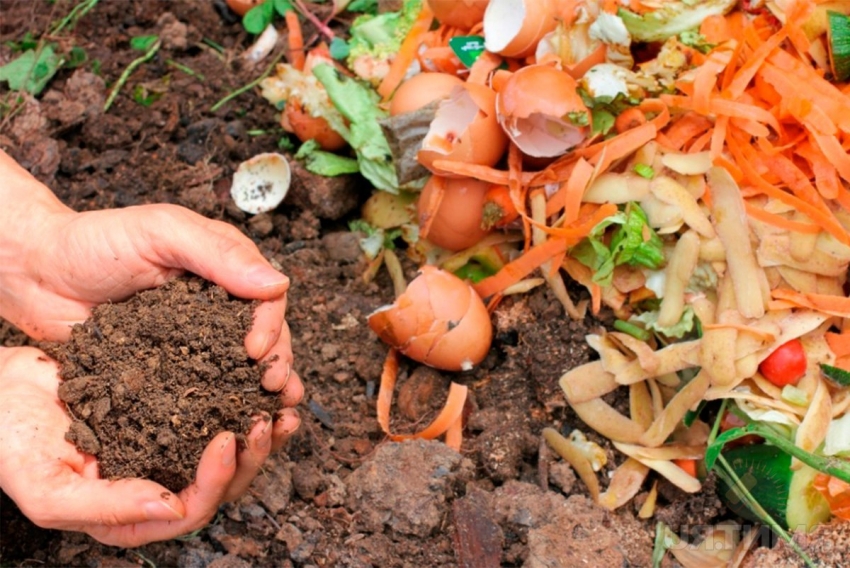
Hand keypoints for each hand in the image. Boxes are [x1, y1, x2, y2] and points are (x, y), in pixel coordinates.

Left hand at [0, 150, 301, 400]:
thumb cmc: (95, 242)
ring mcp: (194, 341)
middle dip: (277, 364)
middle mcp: (217, 307)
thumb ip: (220, 254)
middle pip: (264, 338)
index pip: (267, 300)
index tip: (257, 352)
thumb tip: (279, 284)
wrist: (36, 275)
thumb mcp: (161, 233)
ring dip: (260, 393)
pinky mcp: (169, 371)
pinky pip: (201, 391)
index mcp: (225, 269)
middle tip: (273, 389)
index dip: (271, 327)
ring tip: (273, 416)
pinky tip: (233, 428)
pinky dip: (221, 409)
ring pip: (240, 368)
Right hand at [0, 346, 300, 546]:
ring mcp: (165, 447)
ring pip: (227, 451)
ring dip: (258, 431)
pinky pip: (214, 410)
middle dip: (251, 456)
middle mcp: (154, 484)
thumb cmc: (11, 442)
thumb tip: (173, 509)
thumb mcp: (47, 487)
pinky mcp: (170, 411)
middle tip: (267, 418)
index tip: (226, 439)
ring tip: (280, 404)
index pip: (189, 512)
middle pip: (220, 485)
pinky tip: (257, 381)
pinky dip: (239, 398)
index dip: (215, 482)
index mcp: (129, 514)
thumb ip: (106, 506)